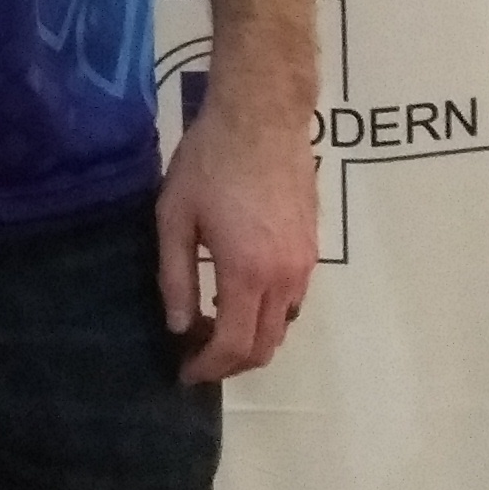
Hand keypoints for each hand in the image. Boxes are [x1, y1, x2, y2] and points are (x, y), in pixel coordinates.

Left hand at [155, 88, 319, 382]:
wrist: (262, 117)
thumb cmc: (209, 161)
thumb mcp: (175, 216)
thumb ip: (176, 276)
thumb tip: (178, 325)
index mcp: (247, 272)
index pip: (233, 344)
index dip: (208, 367)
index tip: (184, 372)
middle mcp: (285, 277)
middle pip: (265, 345)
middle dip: (230, 362)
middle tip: (196, 355)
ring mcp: (305, 262)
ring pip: (283, 325)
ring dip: (251, 338)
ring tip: (212, 325)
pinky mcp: (313, 246)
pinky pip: (294, 300)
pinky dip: (268, 314)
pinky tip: (237, 295)